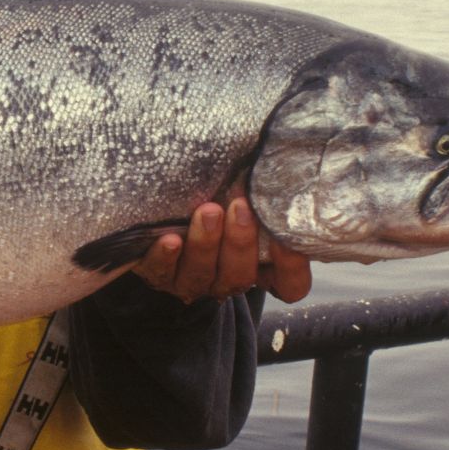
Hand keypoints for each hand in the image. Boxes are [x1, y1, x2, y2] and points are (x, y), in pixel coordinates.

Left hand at [131, 187, 314, 303]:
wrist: (162, 213)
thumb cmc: (216, 198)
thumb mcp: (241, 197)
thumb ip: (261, 192)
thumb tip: (277, 164)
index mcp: (258, 267)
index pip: (289, 285)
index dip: (291, 269)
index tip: (287, 239)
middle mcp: (226, 279)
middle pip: (240, 276)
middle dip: (240, 242)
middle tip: (240, 207)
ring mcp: (191, 281)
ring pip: (201, 274)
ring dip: (205, 244)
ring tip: (207, 211)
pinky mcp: (158, 274)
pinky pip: (160, 272)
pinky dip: (166, 256)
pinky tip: (170, 239)